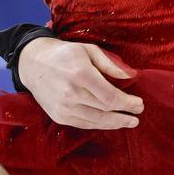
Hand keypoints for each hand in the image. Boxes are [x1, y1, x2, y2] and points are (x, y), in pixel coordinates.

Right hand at [19, 37, 143, 129]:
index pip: (110, 96)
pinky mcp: (58, 116)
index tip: (140, 104)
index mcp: (81, 75)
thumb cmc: (65, 54)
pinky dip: (99, 125)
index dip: (127, 103)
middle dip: (124, 114)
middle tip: (138, 116)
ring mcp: (63, 108)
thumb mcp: (89, 50)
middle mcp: (71, 94)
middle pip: (105, 111)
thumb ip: (110, 65)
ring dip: (114, 124)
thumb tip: (131, 76)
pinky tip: (110, 123)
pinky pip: (83, 124)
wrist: (33, 64)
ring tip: (128, 122)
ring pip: (95, 121)